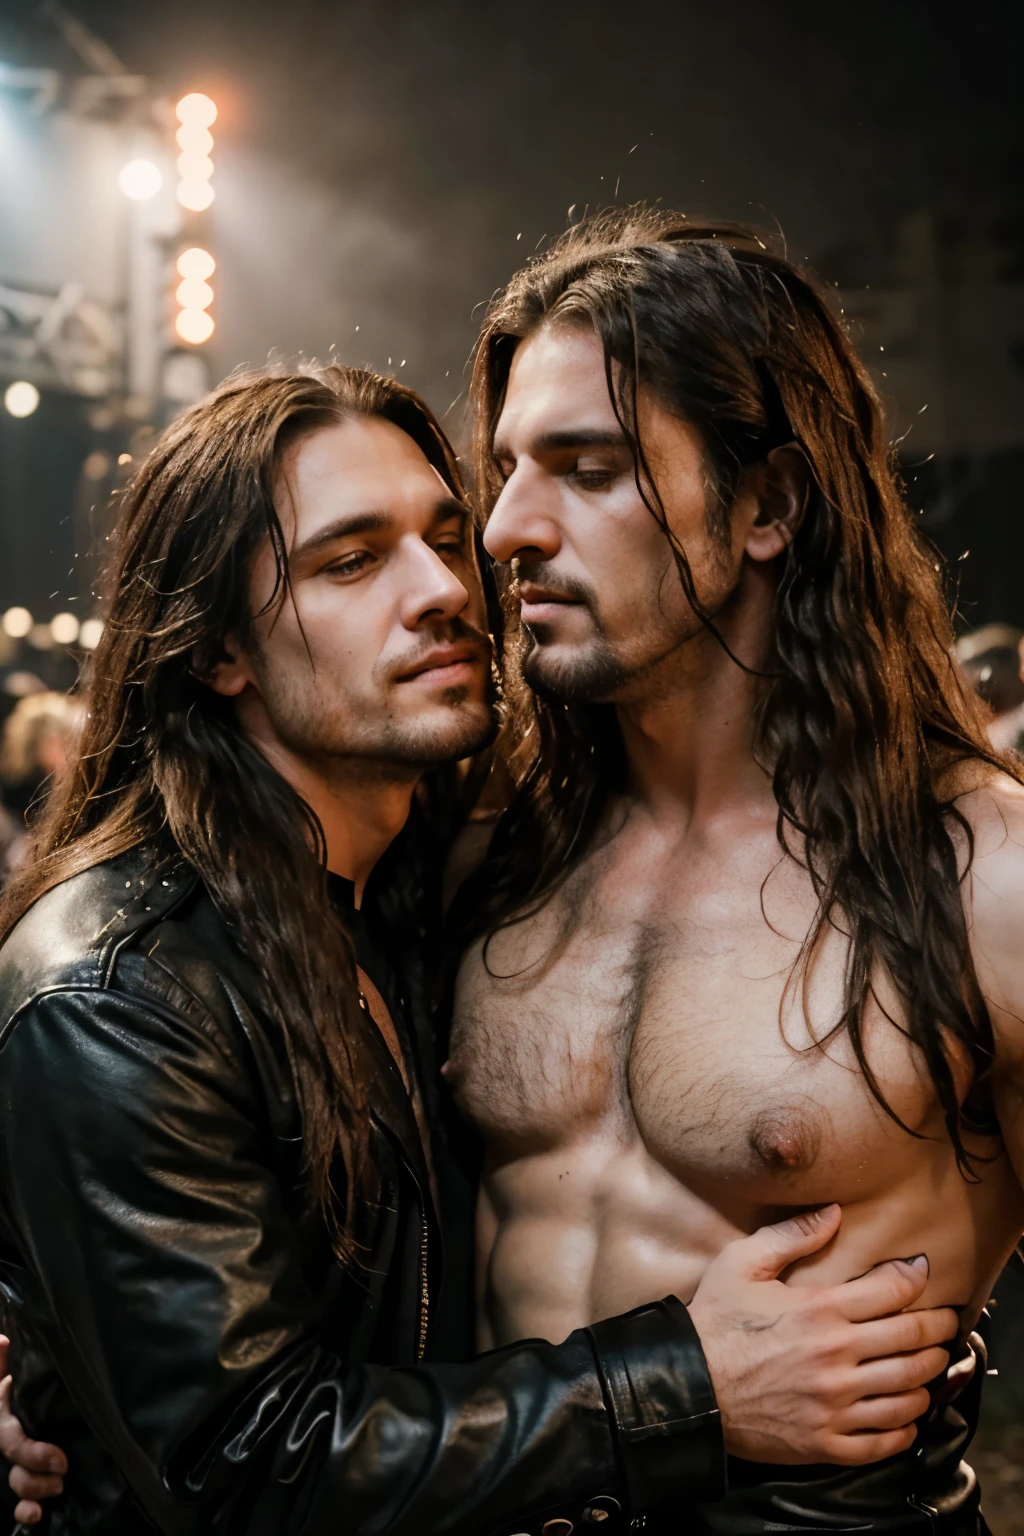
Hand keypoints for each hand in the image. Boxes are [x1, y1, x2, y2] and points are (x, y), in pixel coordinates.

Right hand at [0, 1336, 66, 1525]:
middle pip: (16, 1469)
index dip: (34, 1455)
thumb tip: (3, 1339)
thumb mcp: (11, 1375)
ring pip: (18, 1484)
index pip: (14, 1443)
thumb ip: (2, 1362)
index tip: (61, 1460)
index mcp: (6, 1420)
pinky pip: (20, 1503)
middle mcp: (10, 1444)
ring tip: (59, 1488)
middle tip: (63, 1475)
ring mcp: (18, 1463)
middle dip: (36, 1477)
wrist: (30, 1404)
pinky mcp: (29, 1478)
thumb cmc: (20, 1387)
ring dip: (36, 1491)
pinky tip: (38, 1515)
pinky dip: (27, 1511)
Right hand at [687, 1206, 958, 1466]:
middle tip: (944, 1323)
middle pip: (912, 1341)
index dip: (915, 1278)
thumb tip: (834, 1213)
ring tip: (929, 1366)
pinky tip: (906, 1415)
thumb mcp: (741, 1263)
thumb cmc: (713, 1321)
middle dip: (937, 1329)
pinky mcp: (826, 1442)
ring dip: (927, 1377)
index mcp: (819, 1311)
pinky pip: (884, 1440)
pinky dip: (905, 1428)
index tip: (922, 1272)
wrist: (687, 1387)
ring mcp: (834, 1404)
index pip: (892, 1292)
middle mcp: (836, 1358)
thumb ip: (791, 1235)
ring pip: (908, 1392)